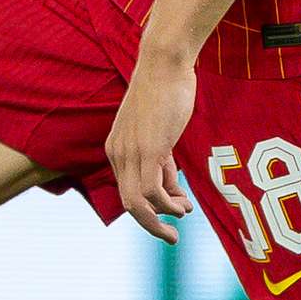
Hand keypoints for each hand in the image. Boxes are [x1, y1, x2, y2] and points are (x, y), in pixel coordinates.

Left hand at [103, 50, 196, 243]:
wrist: (164, 63)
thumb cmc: (166, 92)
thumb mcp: (161, 133)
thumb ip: (163, 162)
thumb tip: (174, 193)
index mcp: (117, 149)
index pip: (129, 190)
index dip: (153, 206)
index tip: (177, 207)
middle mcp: (118, 153)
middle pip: (129, 204)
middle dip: (150, 225)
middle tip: (171, 237)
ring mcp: (132, 152)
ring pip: (138, 203)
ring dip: (161, 218)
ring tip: (183, 217)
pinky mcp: (149, 149)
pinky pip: (151, 190)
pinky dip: (167, 204)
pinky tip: (184, 204)